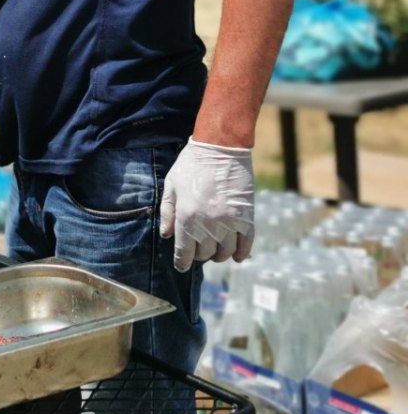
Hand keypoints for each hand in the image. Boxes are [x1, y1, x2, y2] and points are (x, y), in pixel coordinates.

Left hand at [160, 140, 254, 272]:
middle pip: (205, 254)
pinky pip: (246, 244)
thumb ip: (167, 212)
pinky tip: (236, 256)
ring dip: (218, 254)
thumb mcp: (171, 186)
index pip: (184, 252)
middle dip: (198, 254)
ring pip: (225, 253)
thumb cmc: (191, 165)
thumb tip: (167, 235)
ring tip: (214, 248)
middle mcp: (208, 224)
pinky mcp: (247, 218)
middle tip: (196, 248)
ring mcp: (230, 222)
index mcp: (187, 217)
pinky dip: (240, 253)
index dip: (181, 262)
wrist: (221, 148)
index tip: (181, 265)